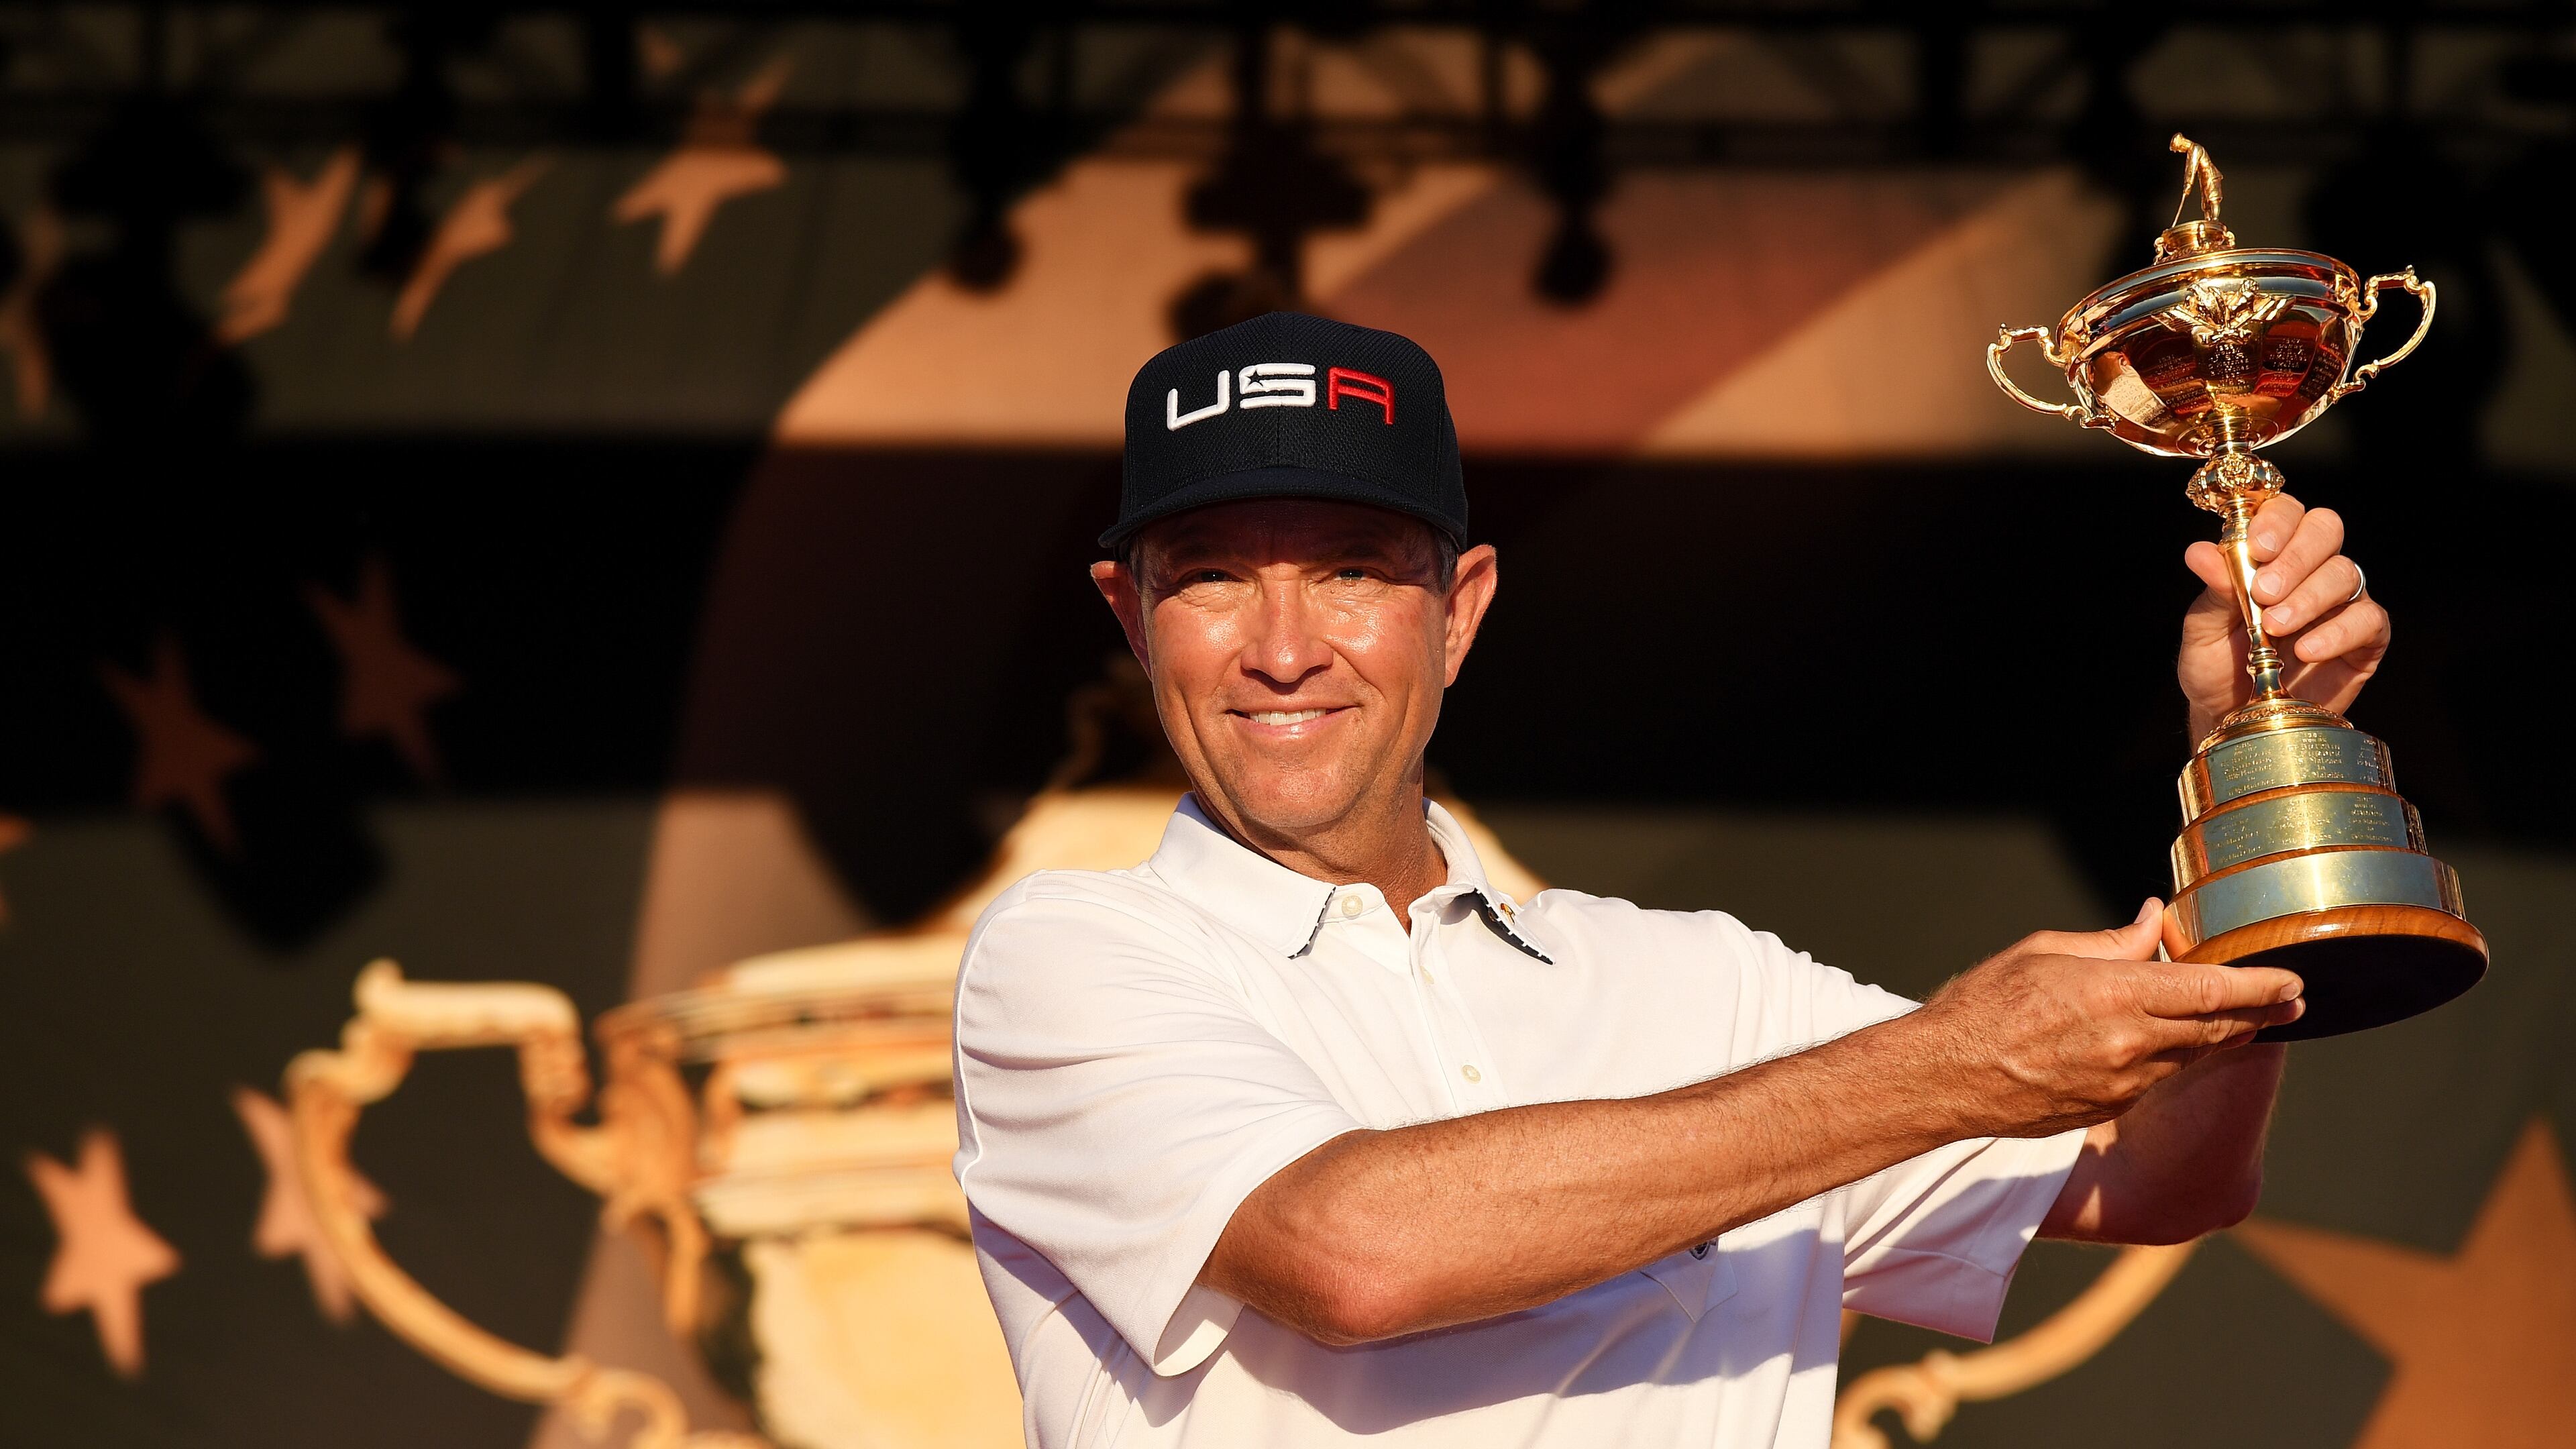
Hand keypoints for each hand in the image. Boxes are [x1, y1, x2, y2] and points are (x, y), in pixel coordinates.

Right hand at [1906, 901, 2305, 1139]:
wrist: (1943, 1079)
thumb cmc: (1983, 1006)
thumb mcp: (2043, 952)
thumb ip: (2110, 943)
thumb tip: (2154, 923)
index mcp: (2116, 995)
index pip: (2211, 991)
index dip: (2260, 987)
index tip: (2294, 981)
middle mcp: (2130, 1043)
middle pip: (2217, 1029)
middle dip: (2260, 1015)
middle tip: (2293, 1002)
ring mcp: (2122, 1082)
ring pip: (2191, 1055)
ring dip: (2221, 1036)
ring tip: (2245, 1020)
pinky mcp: (2107, 1106)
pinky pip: (2158, 1078)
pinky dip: (2176, 1056)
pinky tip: (2177, 1044)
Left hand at [2179, 493, 2390, 738]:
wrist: (2234, 718)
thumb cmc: (2218, 667)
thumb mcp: (2204, 631)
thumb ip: (2212, 592)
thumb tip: (2199, 552)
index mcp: (2270, 554)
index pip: (2286, 511)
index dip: (2277, 521)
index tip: (2257, 549)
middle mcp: (2311, 568)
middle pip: (2325, 529)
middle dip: (2296, 557)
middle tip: (2265, 592)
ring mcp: (2341, 601)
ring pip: (2345, 573)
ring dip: (2309, 598)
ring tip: (2275, 628)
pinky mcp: (2365, 637)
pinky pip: (2367, 619)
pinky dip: (2337, 632)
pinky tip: (2307, 651)